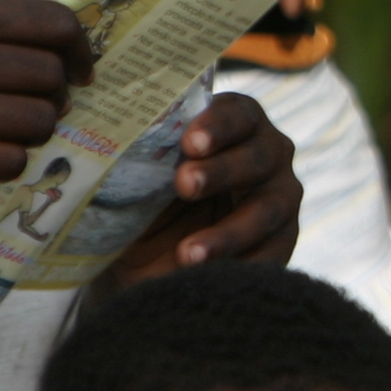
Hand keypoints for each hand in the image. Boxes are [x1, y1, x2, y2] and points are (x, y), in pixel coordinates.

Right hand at [0, 0, 91, 214]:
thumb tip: (68, 48)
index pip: (52, 22)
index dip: (80, 48)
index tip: (82, 69)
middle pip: (51, 76)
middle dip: (54, 95)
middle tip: (33, 106)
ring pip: (41, 120)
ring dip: (34, 131)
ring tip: (5, 131)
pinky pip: (13, 160)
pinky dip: (8, 162)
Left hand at [109, 91, 302, 281]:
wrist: (149, 256)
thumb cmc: (146, 198)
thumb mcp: (136, 176)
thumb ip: (138, 157)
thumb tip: (108, 146)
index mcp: (235, 125)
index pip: (238, 113)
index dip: (219, 125)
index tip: (188, 143)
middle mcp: (268, 155)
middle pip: (258, 156)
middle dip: (222, 171)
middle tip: (184, 185)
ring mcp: (280, 199)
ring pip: (268, 209)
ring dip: (229, 232)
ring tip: (188, 253)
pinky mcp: (282, 242)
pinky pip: (273, 255)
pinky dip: (241, 266)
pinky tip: (209, 277)